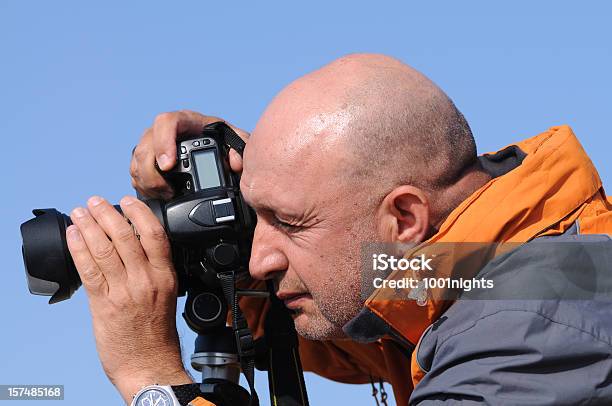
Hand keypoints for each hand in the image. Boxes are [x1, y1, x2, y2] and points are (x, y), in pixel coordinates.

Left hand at [66, 195, 191, 402]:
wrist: (148, 362)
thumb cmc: (156, 332)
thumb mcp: (165, 294)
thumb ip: (151, 270)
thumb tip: (130, 246)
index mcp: (166, 276)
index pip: (155, 235)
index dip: (139, 213)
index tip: (127, 201)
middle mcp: (147, 281)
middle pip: (126, 237)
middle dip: (107, 214)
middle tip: (95, 201)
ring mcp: (126, 292)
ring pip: (105, 250)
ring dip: (89, 226)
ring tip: (80, 213)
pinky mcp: (105, 304)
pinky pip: (90, 270)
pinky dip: (79, 249)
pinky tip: (73, 236)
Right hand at [130, 110, 248, 198]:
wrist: (215, 147)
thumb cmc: (224, 142)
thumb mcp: (237, 142)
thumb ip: (241, 149)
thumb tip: (234, 163)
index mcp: (187, 121)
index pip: (167, 122)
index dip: (163, 142)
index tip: (168, 166)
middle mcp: (166, 130)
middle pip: (146, 145)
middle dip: (152, 172)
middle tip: (168, 191)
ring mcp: (154, 142)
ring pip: (137, 159)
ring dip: (147, 181)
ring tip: (165, 195)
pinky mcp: (147, 157)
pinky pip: (135, 170)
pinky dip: (142, 184)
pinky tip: (156, 194)